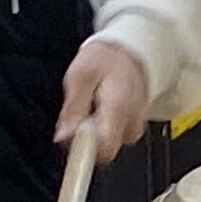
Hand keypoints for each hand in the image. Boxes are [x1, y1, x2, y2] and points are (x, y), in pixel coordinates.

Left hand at [56, 38, 151, 165]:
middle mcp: (133, 118)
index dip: (84, 149)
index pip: (105, 147)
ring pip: (111, 145)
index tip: (70, 140)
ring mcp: (136, 122)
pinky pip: (116, 136)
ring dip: (95, 133)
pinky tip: (100, 110)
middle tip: (78, 117)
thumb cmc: (105, 60)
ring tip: (90, 108)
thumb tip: (64, 136)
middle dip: (87, 140)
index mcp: (119, 106)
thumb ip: (73, 108)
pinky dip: (104, 128)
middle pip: (107, 150)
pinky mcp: (135, 124)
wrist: (129, 50)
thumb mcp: (79, 76)